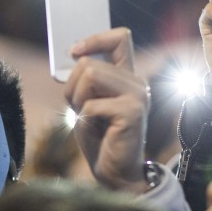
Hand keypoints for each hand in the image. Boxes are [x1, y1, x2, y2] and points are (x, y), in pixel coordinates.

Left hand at [65, 28, 149, 193]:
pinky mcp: (132, 111)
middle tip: (82, 110)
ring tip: (90, 119)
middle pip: (89, 63)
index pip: (119, 38)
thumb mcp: (87, 103)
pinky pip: (91, 104)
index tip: (74, 52)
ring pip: (89, 76)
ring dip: (78, 101)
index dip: (94, 39)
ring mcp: (138, 95)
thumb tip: (73, 56)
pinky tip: (98, 130)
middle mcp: (136, 82)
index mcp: (127, 77)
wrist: (114, 172)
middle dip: (72, 88)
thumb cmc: (99, 137)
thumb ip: (85, 80)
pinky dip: (85, 119)